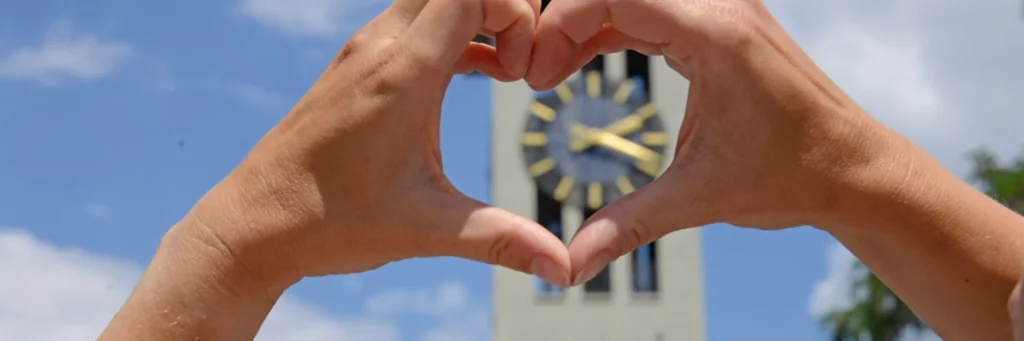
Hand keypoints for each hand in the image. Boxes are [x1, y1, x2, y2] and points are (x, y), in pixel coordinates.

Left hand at [179, 0, 570, 288]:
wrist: (252, 225)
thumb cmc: (330, 223)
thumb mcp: (427, 229)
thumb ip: (502, 239)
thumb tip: (566, 269)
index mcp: (403, 73)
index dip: (515, 14)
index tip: (525, 72)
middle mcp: (380, 47)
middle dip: (505, 11)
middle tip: (524, 66)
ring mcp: (364, 51)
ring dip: (481, 19)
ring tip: (508, 72)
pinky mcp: (358, 65)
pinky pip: (418, 21)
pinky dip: (458, 32)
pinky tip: (480, 74)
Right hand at [525, 0, 904, 284]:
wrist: (851, 169)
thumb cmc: (791, 176)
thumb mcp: (700, 197)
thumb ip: (628, 224)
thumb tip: (568, 265)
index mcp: (716, 33)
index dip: (560, 25)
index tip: (535, 77)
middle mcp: (722, 3)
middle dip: (565, 21)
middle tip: (537, 74)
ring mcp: (725, 5)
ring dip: (586, 21)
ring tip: (553, 72)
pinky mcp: (723, 19)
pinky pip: (652, 5)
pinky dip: (612, 25)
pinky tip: (586, 59)